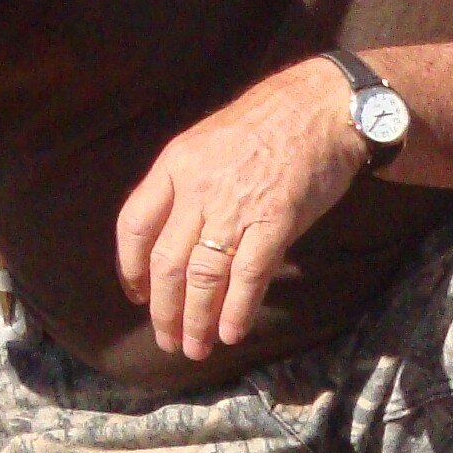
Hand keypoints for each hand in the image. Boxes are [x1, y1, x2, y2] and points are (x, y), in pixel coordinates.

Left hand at [114, 60, 369, 361]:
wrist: (323, 106)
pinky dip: (237, 310)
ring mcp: (236, 206)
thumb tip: (178, 237)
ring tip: (196, 347)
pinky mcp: (275, 222)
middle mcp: (198, 188)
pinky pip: (248, 276)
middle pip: (166, 262)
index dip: (129, 268)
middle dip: (163, 309)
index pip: (134, 224)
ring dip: (196, 319)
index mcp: (175, 164)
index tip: (136, 295)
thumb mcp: (210, 140)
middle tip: (167, 339)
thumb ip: (189, 185)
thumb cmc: (270, 123)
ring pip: (203, 277)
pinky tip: (231, 333)